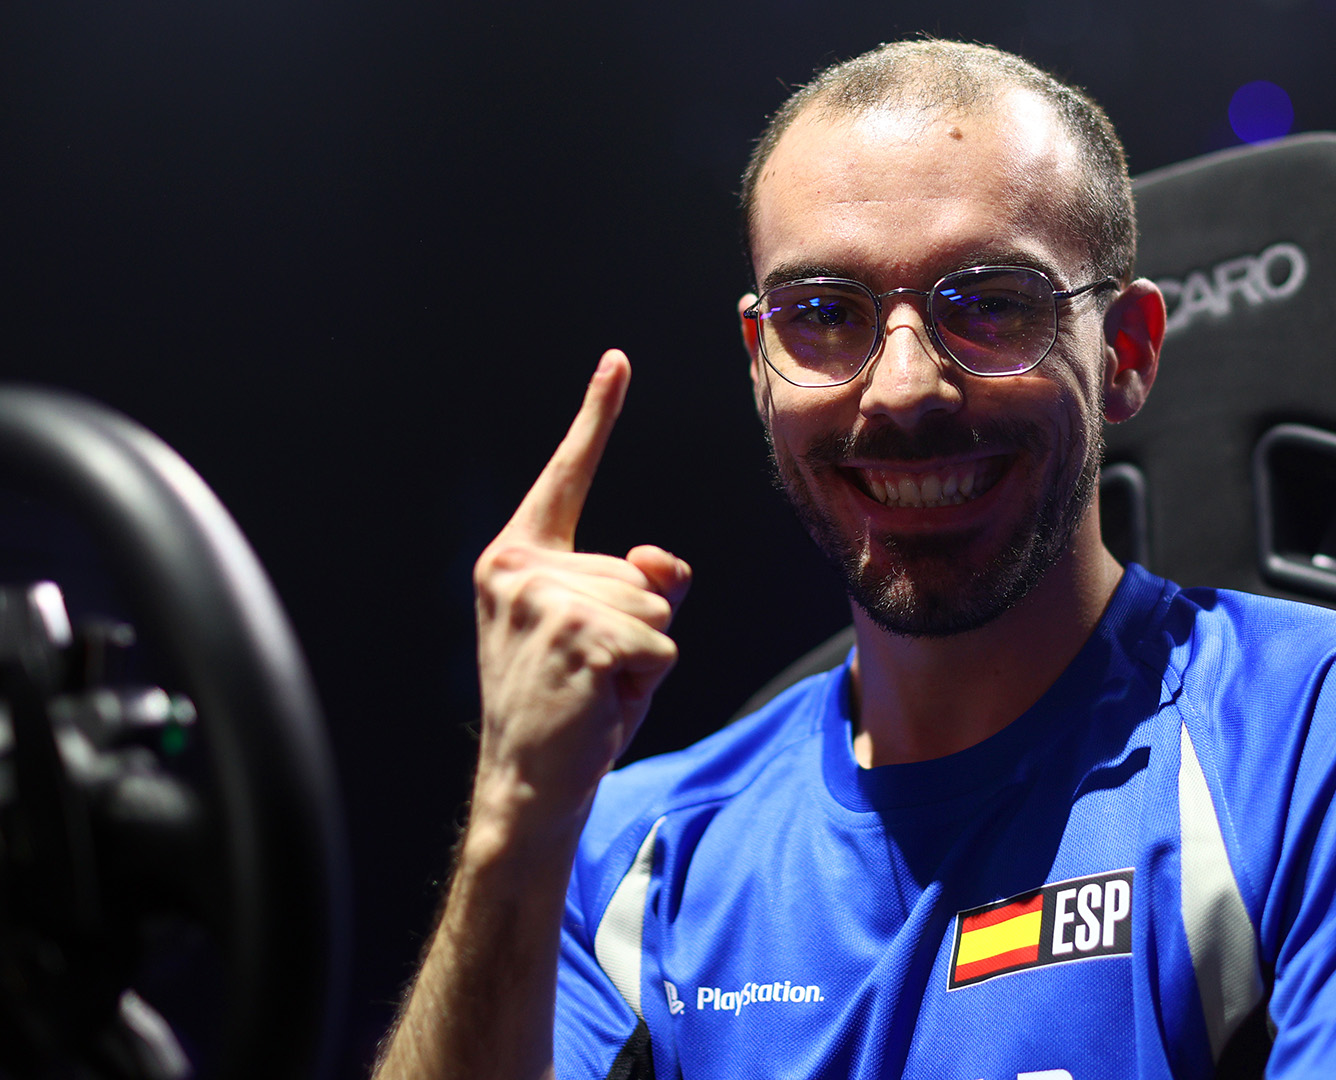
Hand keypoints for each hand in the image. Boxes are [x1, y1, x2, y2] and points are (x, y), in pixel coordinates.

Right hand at [468, 350, 689, 849]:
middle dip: (639, 625)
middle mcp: (520, 569)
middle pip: (643, 570)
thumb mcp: (613, 627)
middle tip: (590, 671)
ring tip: (593, 685)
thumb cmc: (571, 704)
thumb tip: (660, 557)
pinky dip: (648, 678)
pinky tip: (600, 700)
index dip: (596, 416)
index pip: (566, 477)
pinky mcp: (575, 636)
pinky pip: (659, 641)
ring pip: (656, 604)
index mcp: (520, 557)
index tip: (618, 360)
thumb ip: (646, 578)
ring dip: (644, 653)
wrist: (529, 782)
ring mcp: (543, 602)